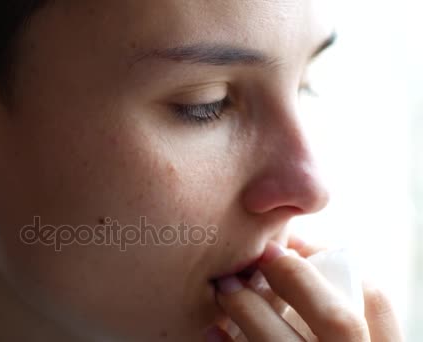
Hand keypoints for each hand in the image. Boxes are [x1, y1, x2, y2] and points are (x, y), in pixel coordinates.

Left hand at [213, 236, 402, 341]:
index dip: (336, 262)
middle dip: (297, 279)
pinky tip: (211, 332)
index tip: (297, 244)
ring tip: (226, 289)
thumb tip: (293, 260)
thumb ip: (334, 324)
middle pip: (337, 320)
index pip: (376, 300)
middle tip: (262, 255)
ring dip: (251, 310)